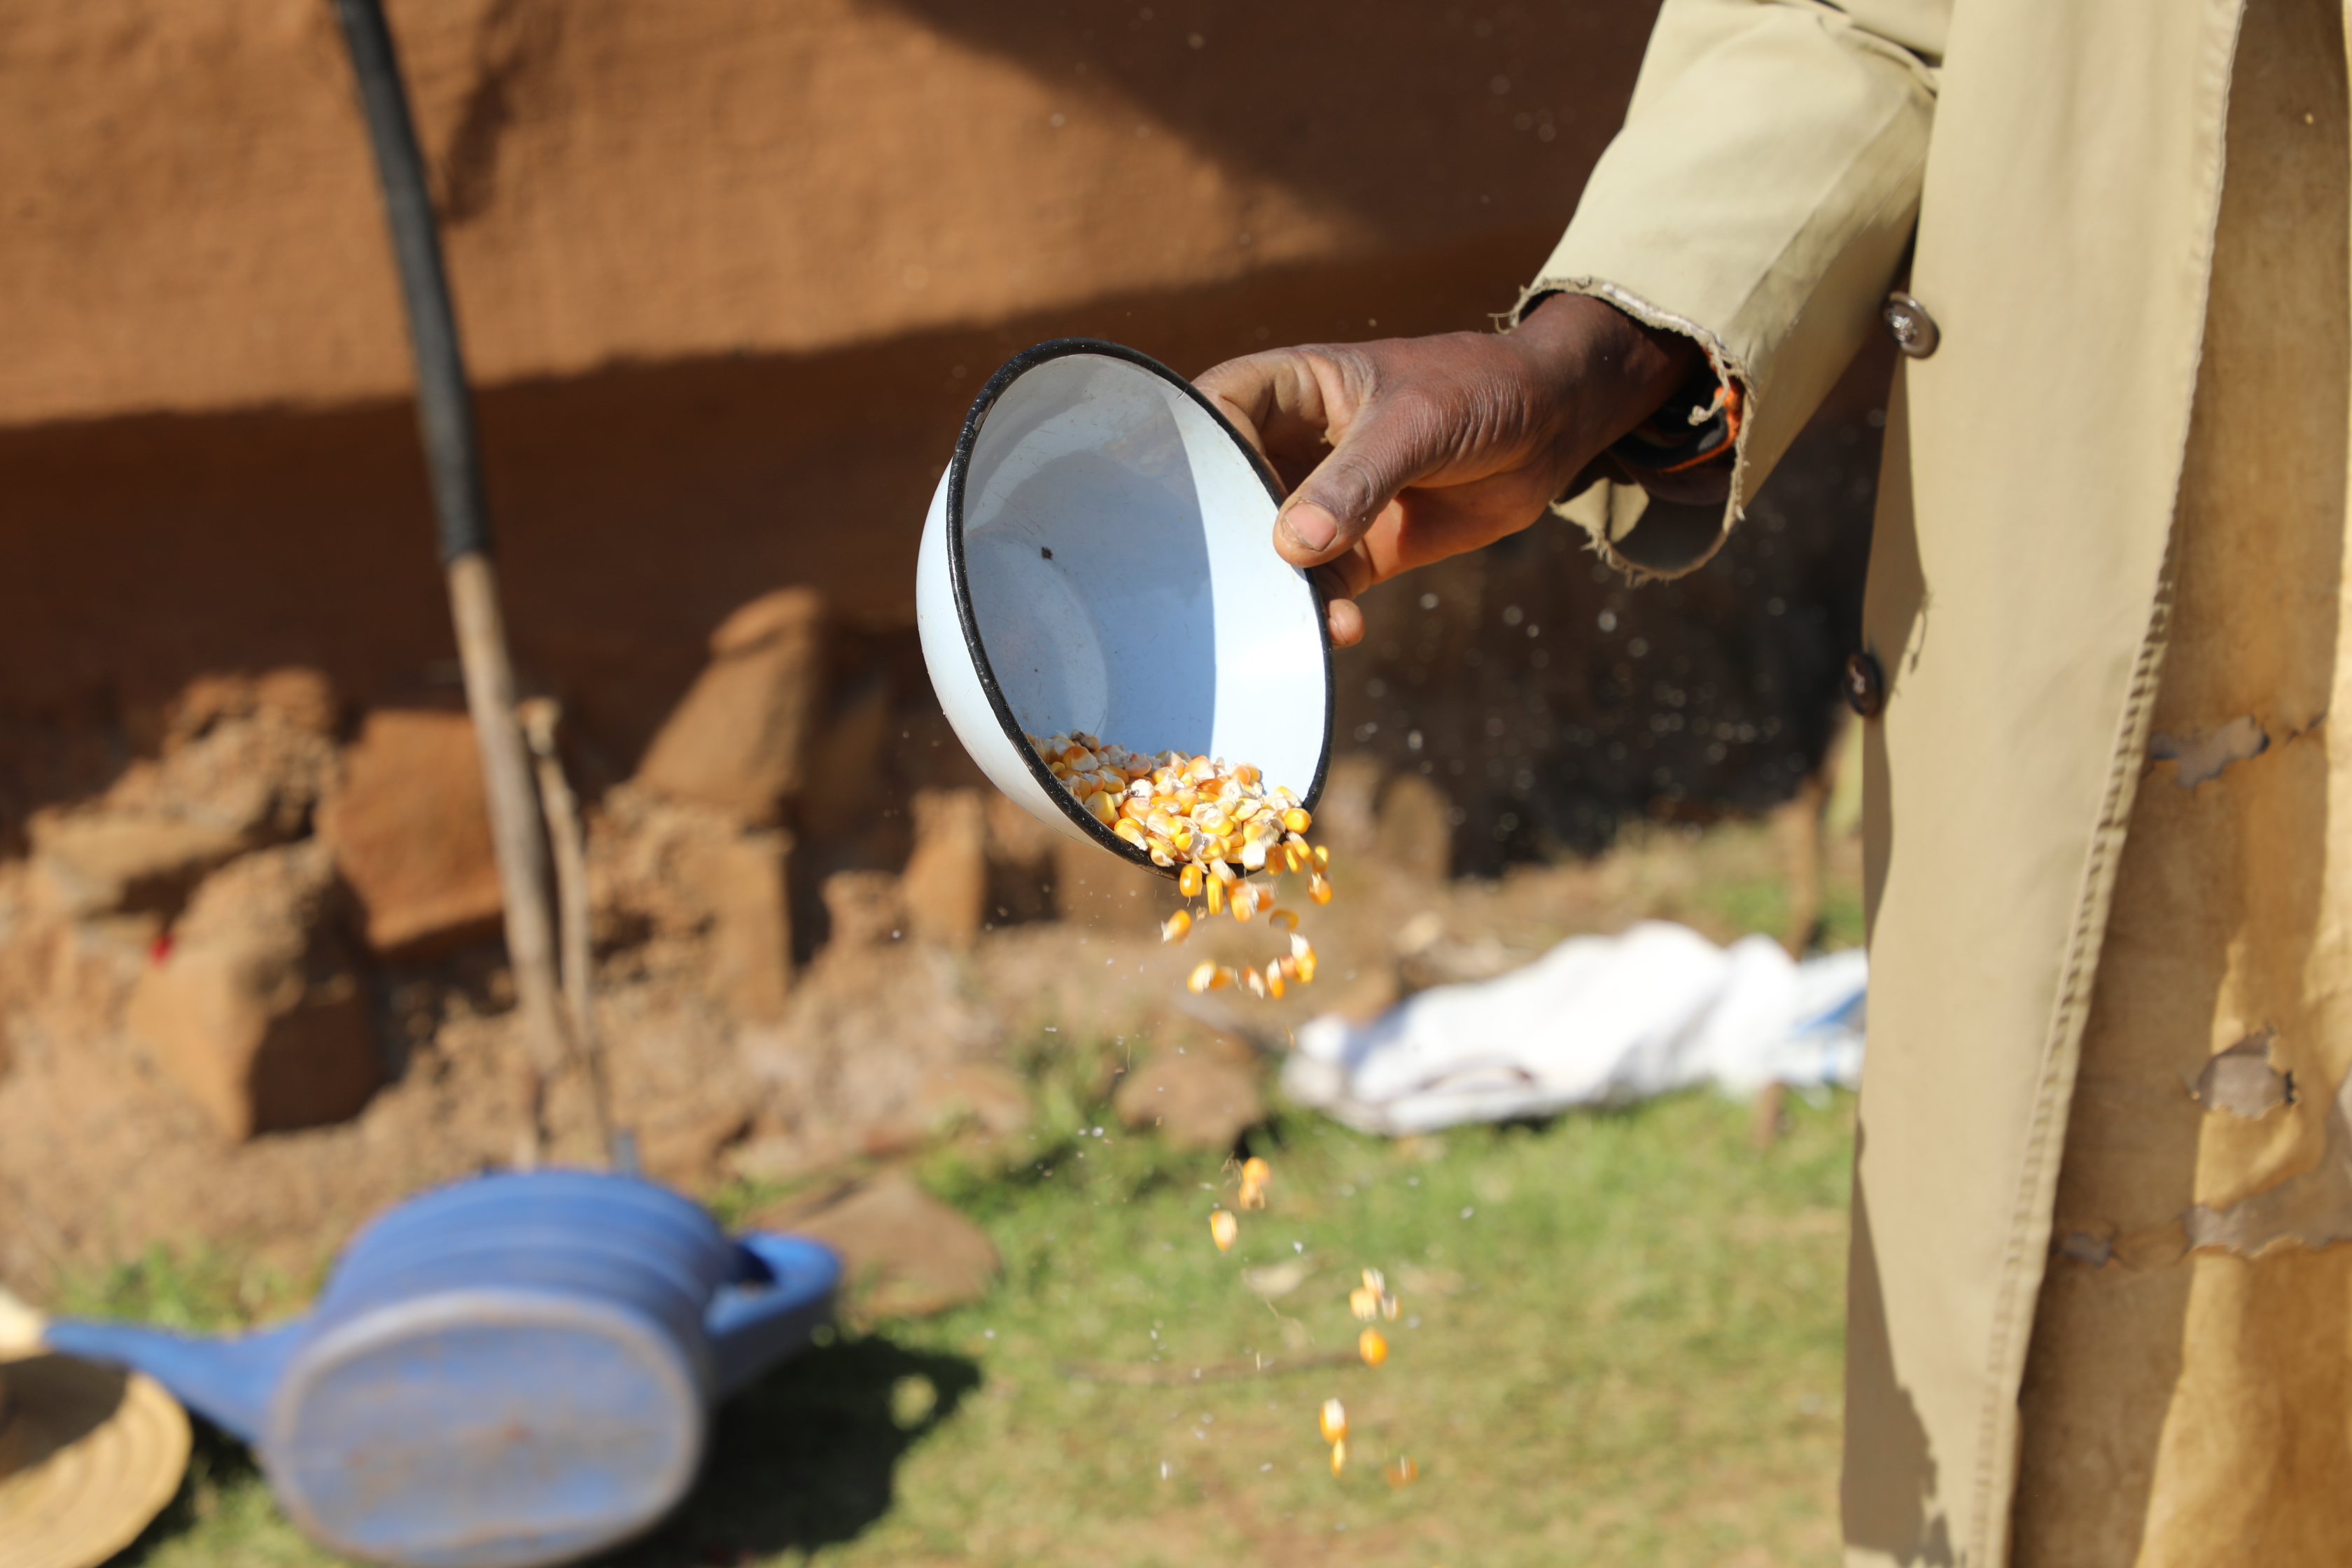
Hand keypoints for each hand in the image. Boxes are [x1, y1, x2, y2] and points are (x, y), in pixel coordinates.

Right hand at [1194, 293, 1699, 644]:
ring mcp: (1319, 504)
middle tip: (1224, 589)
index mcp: (1287, 390)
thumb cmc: (1480, 391)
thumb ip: (1355, 481)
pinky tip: (1341, 630)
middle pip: (1227, 497)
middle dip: (1224, 545)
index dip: (1193, 457)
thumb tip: (1291, 545)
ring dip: (1279, 593)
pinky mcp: (1355, 551)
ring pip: (1271, 555)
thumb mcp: (1417, 424)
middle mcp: (1289, 449)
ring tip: (1295, 620)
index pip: (1213, 414)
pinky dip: (1324, 615)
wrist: (1552, 428)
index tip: (1196, 509)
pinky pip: (1320, 591)